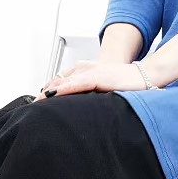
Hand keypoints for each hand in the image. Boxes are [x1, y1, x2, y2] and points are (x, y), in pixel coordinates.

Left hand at [35, 59, 155, 99]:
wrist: (145, 77)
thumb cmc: (127, 84)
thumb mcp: (103, 90)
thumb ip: (90, 95)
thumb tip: (81, 110)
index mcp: (84, 70)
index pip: (59, 81)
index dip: (47, 92)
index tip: (38, 105)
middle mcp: (84, 68)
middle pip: (56, 81)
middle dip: (43, 94)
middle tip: (33, 108)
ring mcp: (90, 71)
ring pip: (62, 82)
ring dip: (48, 93)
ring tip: (37, 104)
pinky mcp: (97, 76)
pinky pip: (75, 83)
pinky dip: (62, 89)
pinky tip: (52, 95)